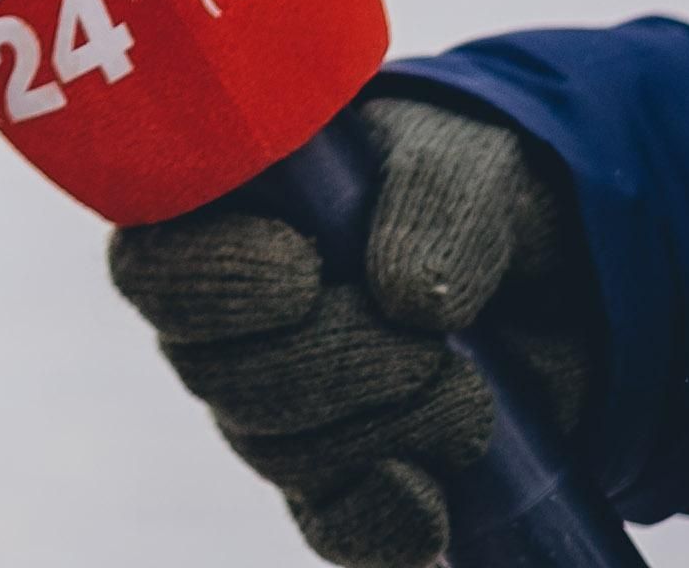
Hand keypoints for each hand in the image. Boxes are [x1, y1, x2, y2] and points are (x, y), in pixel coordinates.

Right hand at [100, 91, 588, 567]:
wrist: (535, 278)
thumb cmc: (465, 192)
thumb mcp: (467, 163)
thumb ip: (435, 202)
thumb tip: (403, 301)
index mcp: (216, 224)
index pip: (153, 272)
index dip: (210, 286)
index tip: (302, 272)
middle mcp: (223, 331)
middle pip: (223, 378)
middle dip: (339, 362)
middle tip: (432, 341)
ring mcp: (276, 416)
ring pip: (280, 452)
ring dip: (385, 424)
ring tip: (469, 387)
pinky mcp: (343, 486)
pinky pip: (334, 526)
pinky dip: (383, 522)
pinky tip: (431, 501)